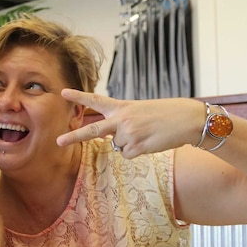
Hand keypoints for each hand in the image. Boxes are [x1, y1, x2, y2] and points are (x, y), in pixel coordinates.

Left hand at [56, 89, 203, 157]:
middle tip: (57, 141)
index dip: (79, 96)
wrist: (188, 119)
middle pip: (92, 130)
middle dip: (74, 137)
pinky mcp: (136, 146)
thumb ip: (123, 121)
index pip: (96, 100)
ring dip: (131, 143)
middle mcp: (122, 119)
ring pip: (118, 146)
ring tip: (148, 134)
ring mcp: (128, 133)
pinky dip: (137, 152)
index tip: (63, 92)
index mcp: (122, 106)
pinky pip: (127, 154)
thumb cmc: (166, 114)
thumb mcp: (140, 111)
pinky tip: (150, 142)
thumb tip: (115, 143)